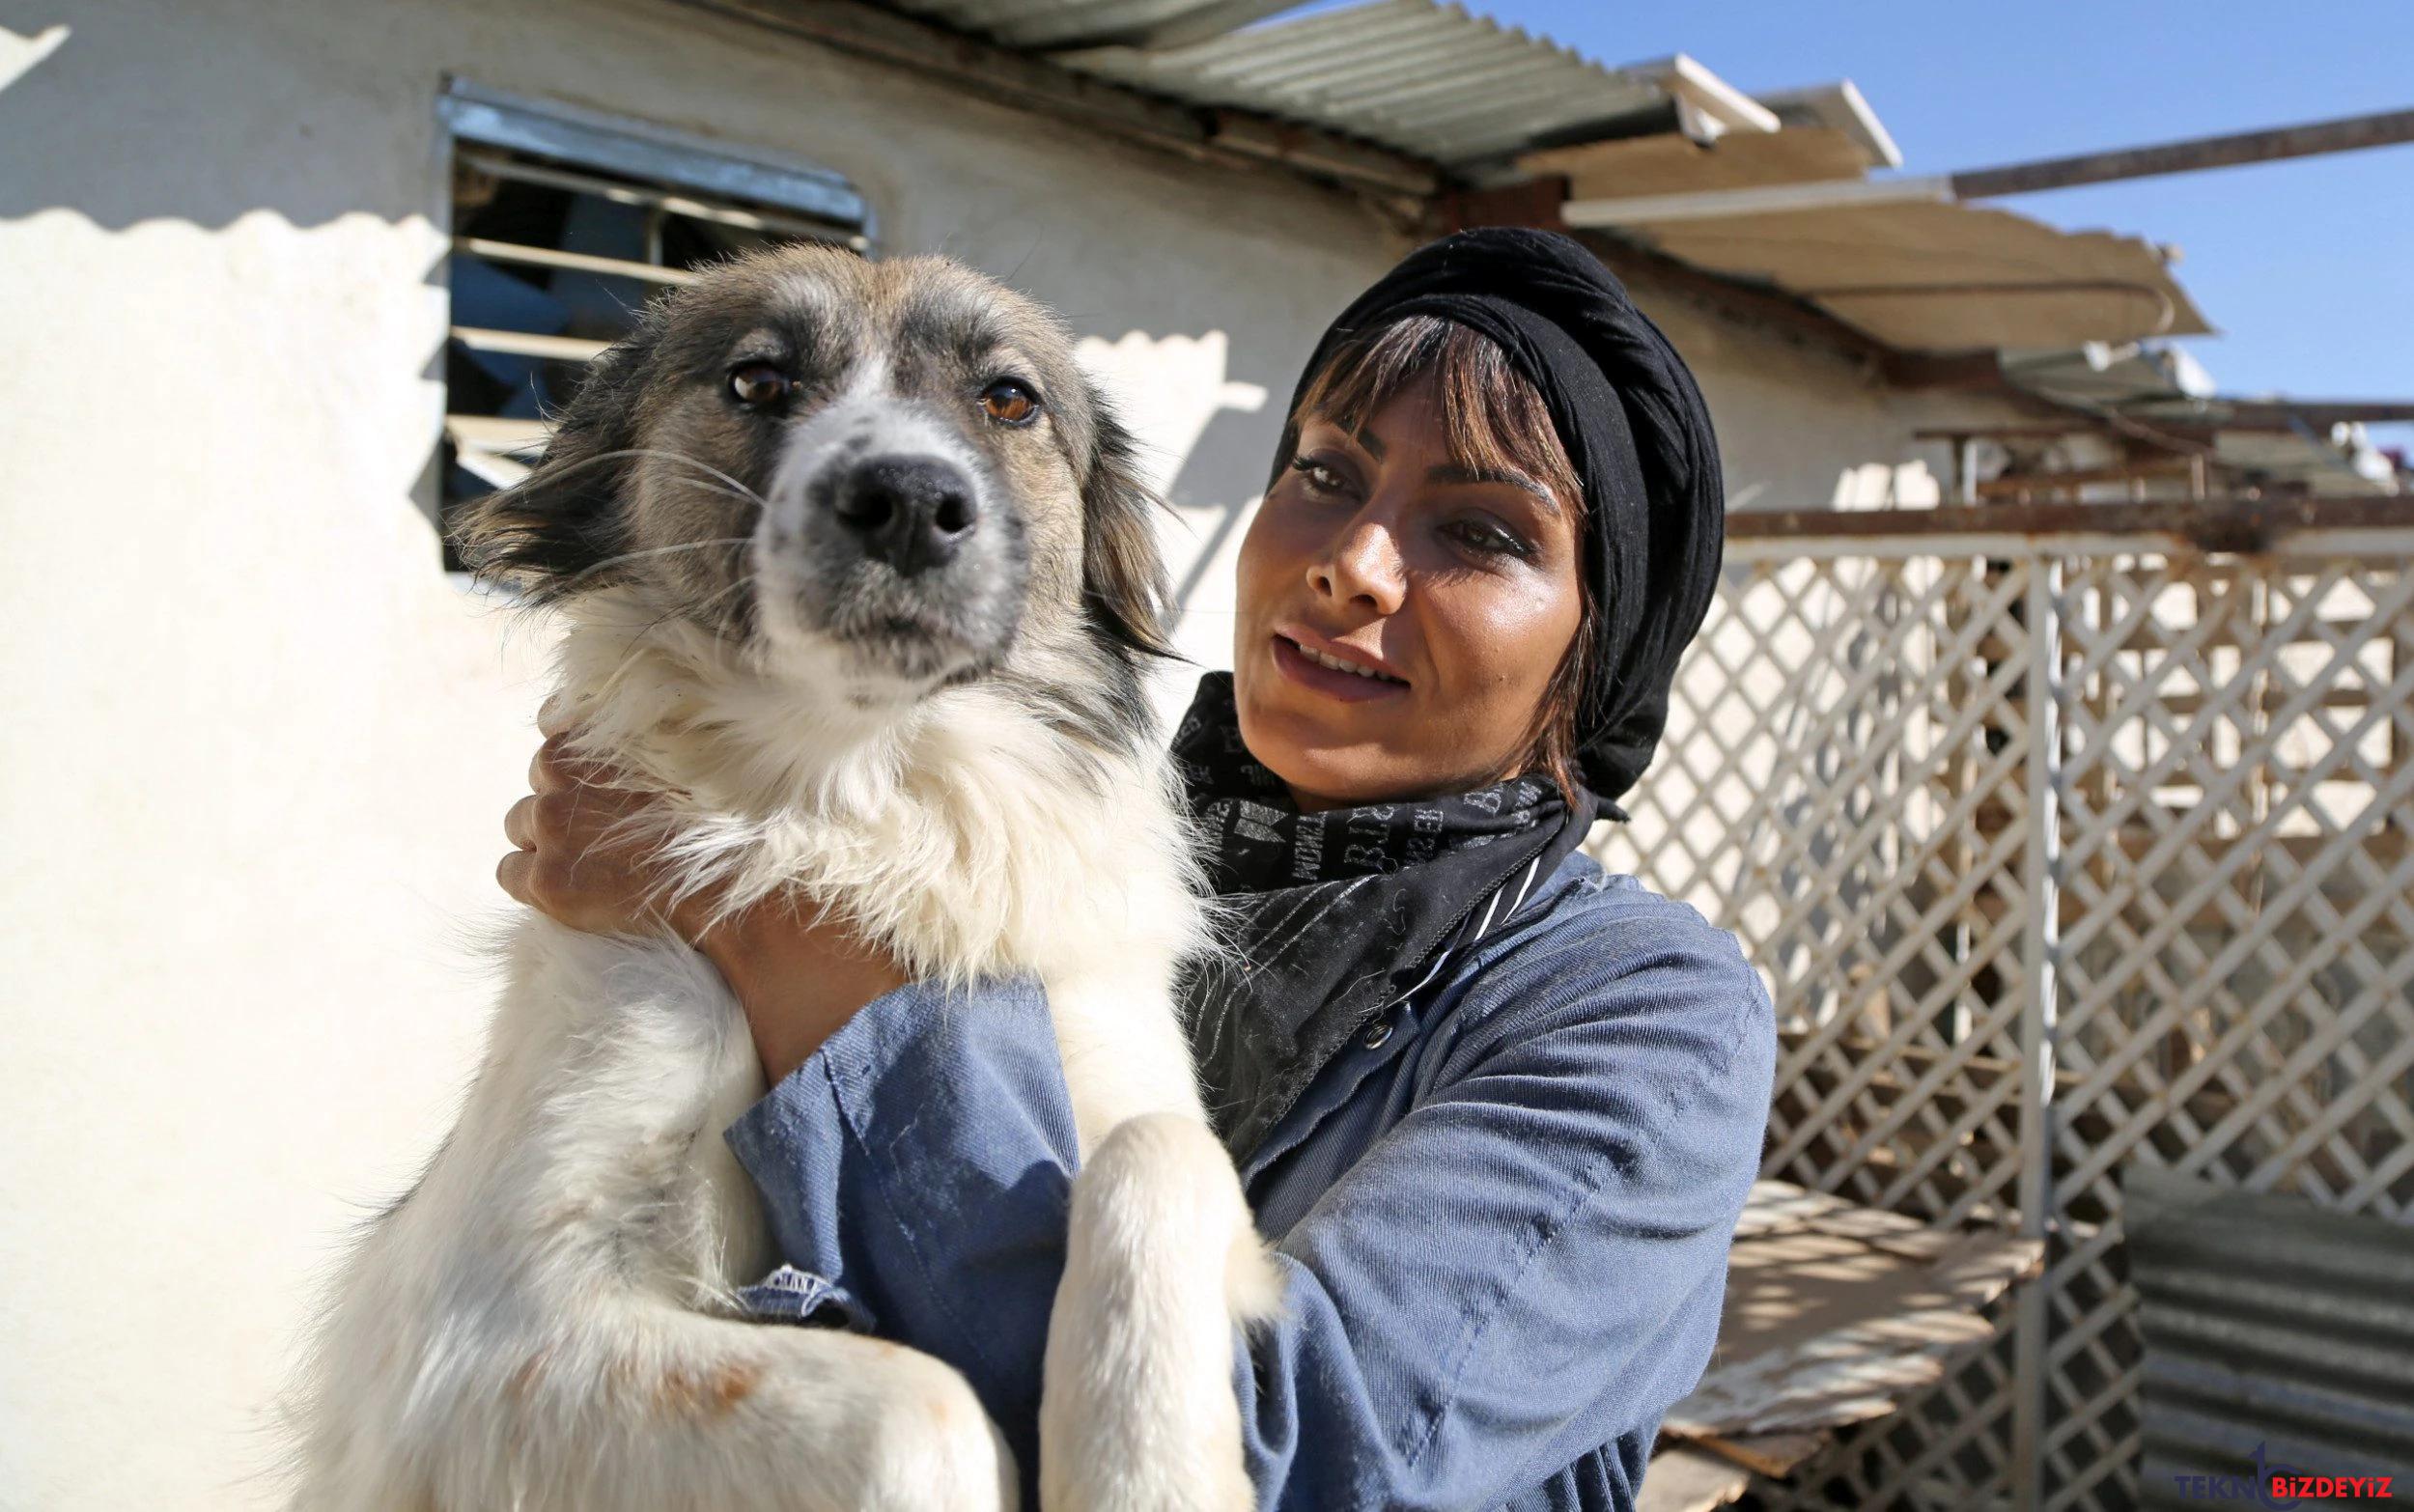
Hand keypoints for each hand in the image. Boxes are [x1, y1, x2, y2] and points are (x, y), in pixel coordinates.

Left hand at [497, 701, 705, 940]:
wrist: (719, 887)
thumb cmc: (710, 820)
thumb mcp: (679, 750)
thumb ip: (633, 734)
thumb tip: (587, 723)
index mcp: (591, 735)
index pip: (552, 724)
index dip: (575, 756)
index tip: (594, 778)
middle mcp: (558, 772)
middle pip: (536, 782)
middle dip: (560, 803)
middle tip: (602, 831)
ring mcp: (548, 826)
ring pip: (517, 825)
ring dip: (543, 841)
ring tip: (588, 862)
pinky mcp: (543, 879)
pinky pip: (508, 872)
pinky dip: (530, 879)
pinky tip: (568, 887)